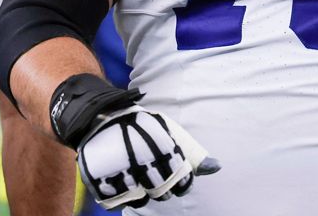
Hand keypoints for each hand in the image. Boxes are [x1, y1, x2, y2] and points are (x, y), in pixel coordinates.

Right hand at [78, 105, 219, 209]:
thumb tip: (217, 167)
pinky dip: (122, 195)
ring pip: (141, 201)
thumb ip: (193, 153)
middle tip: (151, 171)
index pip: (183, 184)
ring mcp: (121, 174)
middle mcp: (144, 164)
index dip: (181, 181)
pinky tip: (122, 180)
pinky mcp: (101, 181)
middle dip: (161, 186)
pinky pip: (117, 202)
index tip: (174, 172)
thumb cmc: (144, 127)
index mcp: (165, 150)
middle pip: (163, 196)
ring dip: (141, 191)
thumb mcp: (171, 133)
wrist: (103, 115)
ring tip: (136, 172)